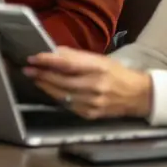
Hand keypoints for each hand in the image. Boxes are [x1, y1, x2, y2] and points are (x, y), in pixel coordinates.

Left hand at [24, 48, 152, 119]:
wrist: (138, 95)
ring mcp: (93, 102)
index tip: (33, 57)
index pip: (67, 64)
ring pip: (62, 95)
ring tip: (35, 78)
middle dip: (41, 74)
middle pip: (61, 81)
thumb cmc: (116, 73)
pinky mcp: (91, 114)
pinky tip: (49, 90)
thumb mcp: (99, 59)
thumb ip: (76, 57)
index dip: (48, 61)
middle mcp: (95, 86)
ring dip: (45, 86)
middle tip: (27, 68)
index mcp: (98, 68)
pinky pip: (68, 105)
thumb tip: (53, 52)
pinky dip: (57, 97)